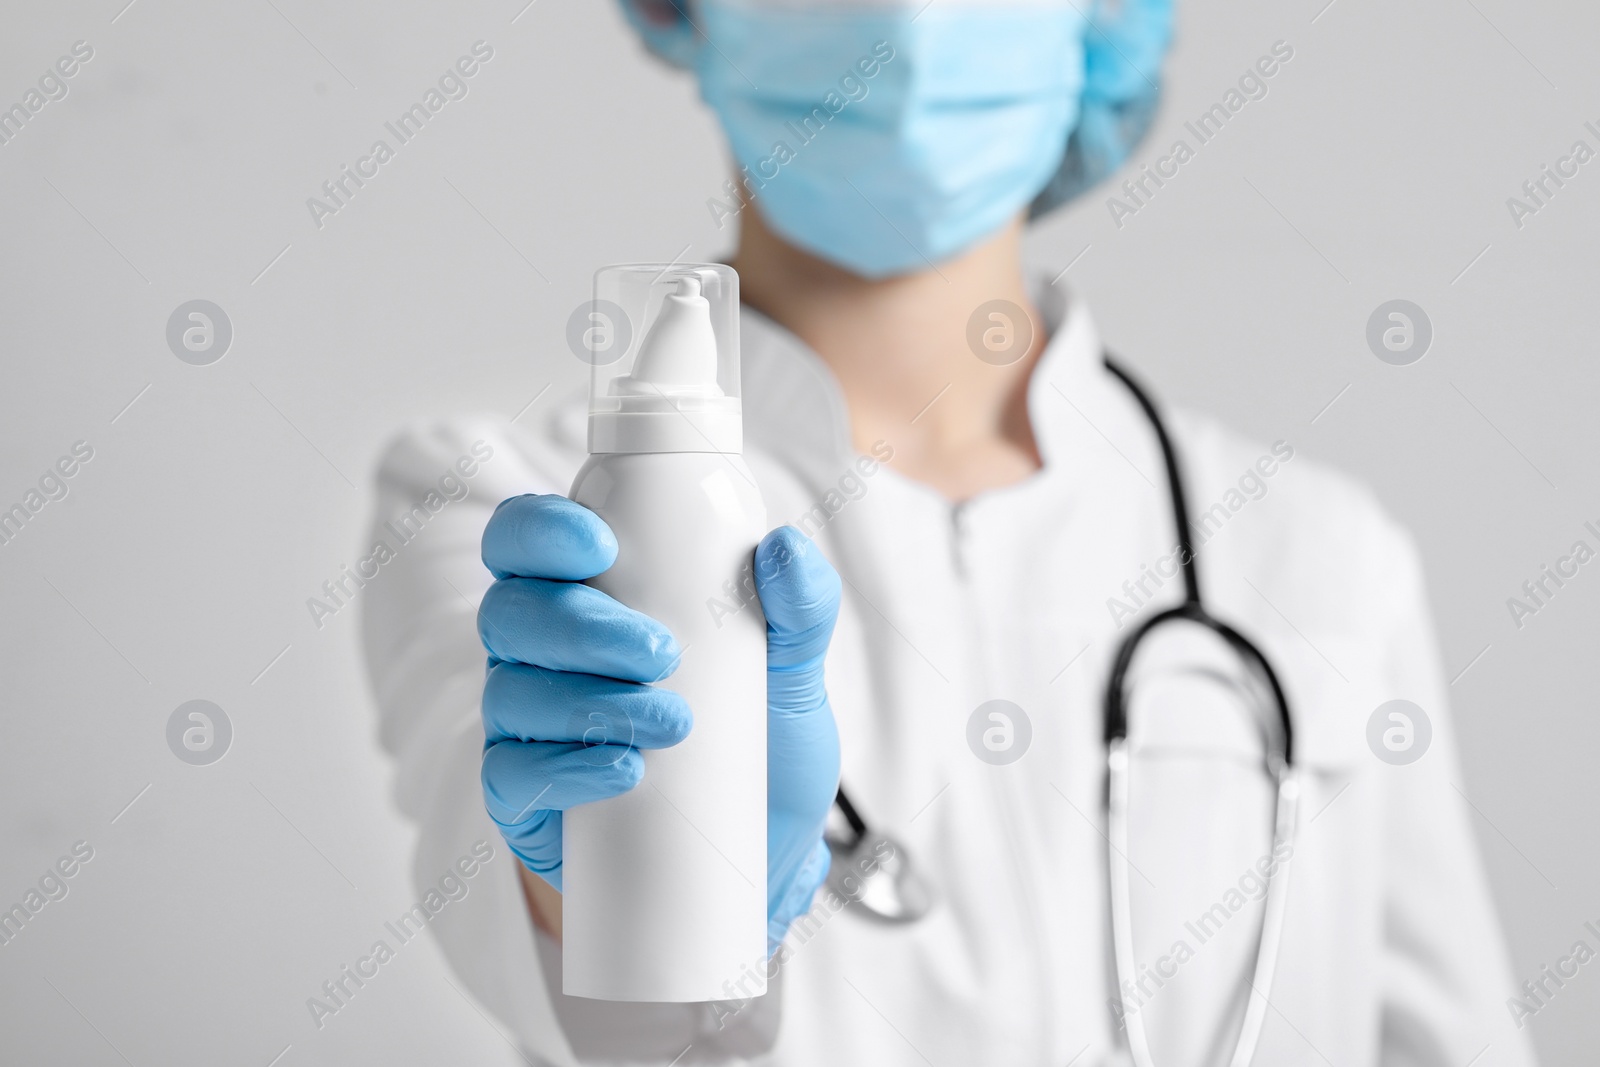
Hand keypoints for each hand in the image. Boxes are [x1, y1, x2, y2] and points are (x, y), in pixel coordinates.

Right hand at [476, 494, 841, 949]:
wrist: (766, 854)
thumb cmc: (764, 743)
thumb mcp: (795, 671)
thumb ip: (802, 606)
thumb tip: (786, 549)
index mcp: (587, 597)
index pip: (526, 543)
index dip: (541, 531)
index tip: (601, 545)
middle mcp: (541, 657)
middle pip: (511, 614)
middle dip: (581, 626)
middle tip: (663, 654)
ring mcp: (528, 730)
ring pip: (511, 695)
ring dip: (586, 702)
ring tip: (672, 724)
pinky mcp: (528, 804)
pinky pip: (509, 778)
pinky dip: (565, 770)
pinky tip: (622, 770)